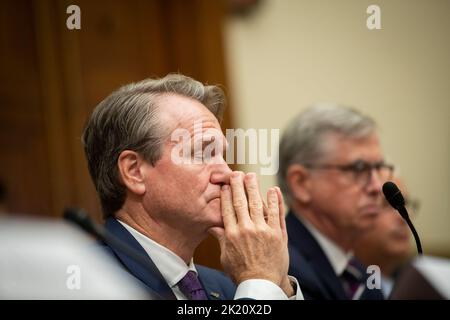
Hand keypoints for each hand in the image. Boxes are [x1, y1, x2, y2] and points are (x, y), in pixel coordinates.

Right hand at [209, 171, 292, 295]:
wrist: (261, 284)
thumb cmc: (242, 273)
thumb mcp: (225, 257)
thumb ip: (220, 239)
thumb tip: (211, 227)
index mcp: (231, 234)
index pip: (228, 208)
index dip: (227, 195)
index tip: (226, 184)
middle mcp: (246, 229)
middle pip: (241, 202)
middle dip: (238, 185)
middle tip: (237, 173)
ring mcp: (263, 230)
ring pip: (257, 204)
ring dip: (254, 188)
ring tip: (252, 175)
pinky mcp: (277, 234)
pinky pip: (276, 214)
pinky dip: (275, 201)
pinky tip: (273, 190)